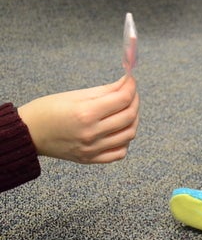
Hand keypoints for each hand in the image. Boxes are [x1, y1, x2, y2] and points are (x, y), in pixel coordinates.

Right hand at [18, 76, 139, 163]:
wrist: (28, 134)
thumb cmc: (48, 110)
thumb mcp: (76, 95)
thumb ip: (106, 90)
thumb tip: (127, 81)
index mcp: (86, 113)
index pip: (123, 99)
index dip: (131, 86)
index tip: (131, 79)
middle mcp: (91, 133)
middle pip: (129, 116)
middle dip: (134, 100)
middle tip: (130, 93)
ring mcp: (92, 149)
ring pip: (129, 135)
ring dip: (133, 120)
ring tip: (125, 110)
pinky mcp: (91, 159)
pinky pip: (119, 152)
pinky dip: (125, 140)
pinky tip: (119, 130)